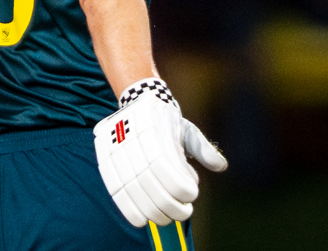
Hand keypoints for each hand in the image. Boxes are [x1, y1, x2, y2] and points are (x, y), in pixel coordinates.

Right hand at [93, 77, 226, 226]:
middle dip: (168, 204)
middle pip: (149, 181)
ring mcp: (115, 151)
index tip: (192, 195)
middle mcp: (131, 139)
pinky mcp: (106, 163)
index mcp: (152, 127)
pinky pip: (115, 191)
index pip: (165, 165)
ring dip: (152, 211)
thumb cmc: (167, 123)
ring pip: (132, 189)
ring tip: (167, 218)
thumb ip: (203, 148)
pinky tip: (142, 221)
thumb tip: (221, 166)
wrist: (135, 106)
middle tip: (184, 213)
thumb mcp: (187, 130)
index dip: (179, 185)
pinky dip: (128, 209)